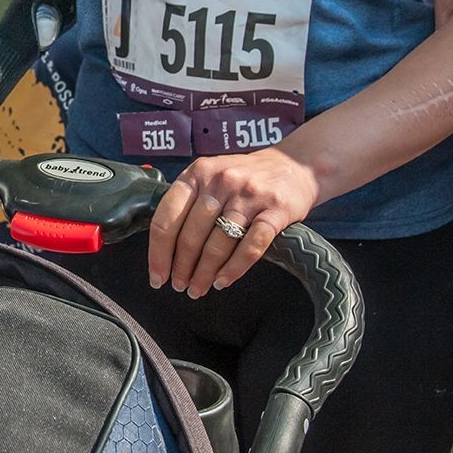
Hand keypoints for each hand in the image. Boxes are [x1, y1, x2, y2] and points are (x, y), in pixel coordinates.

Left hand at [148, 147, 318, 299]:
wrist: (295, 164)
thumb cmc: (245, 176)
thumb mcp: (211, 175)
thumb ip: (188, 201)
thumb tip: (163, 246)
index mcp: (198, 173)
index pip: (166, 218)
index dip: (158, 253)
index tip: (157, 276)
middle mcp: (221, 181)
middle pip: (191, 235)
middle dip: (182, 268)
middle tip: (180, 286)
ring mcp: (249, 195)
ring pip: (219, 244)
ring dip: (205, 273)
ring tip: (198, 288)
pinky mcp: (275, 210)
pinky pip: (251, 247)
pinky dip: (234, 269)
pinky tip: (223, 281)